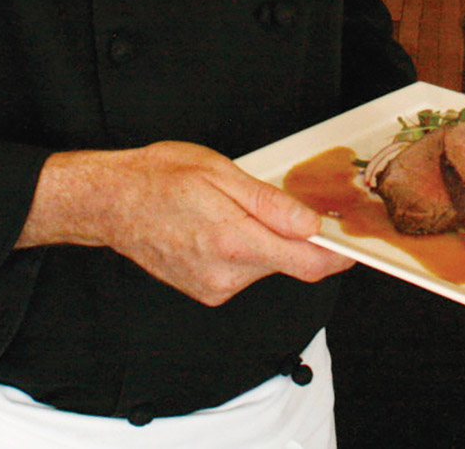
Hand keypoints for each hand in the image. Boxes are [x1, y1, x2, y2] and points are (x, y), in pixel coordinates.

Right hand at [18, 141, 352, 305]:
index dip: (337, 256)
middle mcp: (225, 275)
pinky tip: (216, 227)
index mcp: (234, 241)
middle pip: (288, 264)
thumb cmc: (160, 178)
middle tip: (272, 201)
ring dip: (264, 242)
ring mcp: (213, 288)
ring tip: (228, 209)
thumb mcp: (220, 173)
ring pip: (265, 267)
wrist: (111, 202)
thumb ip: (271, 204)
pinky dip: (243, 251)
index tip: (352, 244)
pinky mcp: (205, 292)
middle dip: (292, 236)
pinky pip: (242, 273)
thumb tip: (312, 225)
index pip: (307, 264)